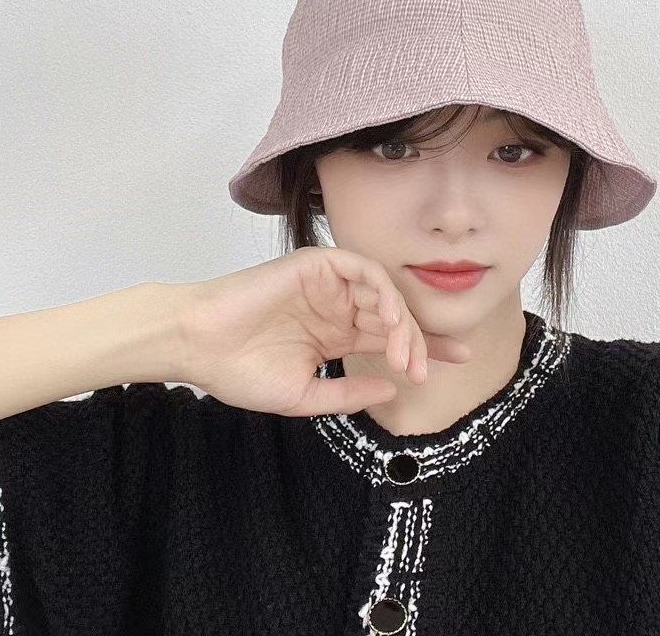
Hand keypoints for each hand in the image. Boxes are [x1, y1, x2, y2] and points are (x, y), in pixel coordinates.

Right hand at [174, 245, 472, 416]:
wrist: (200, 347)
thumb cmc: (241, 372)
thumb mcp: (305, 396)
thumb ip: (349, 394)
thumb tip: (393, 389)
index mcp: (336, 335)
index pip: (390, 337)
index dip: (426, 347)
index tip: (459, 359)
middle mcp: (338, 306)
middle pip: (394, 315)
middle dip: (418, 340)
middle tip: (423, 369)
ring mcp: (328, 284)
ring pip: (382, 292)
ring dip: (400, 320)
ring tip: (405, 350)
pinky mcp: (315, 263)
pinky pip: (360, 268)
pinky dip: (380, 288)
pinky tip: (388, 317)